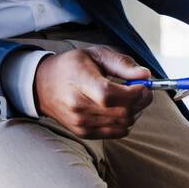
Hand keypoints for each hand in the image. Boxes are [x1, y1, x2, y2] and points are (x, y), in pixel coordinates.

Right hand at [33, 45, 152, 138]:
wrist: (42, 85)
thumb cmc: (71, 66)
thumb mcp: (95, 54)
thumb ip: (122, 64)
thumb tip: (146, 76)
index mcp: (80, 81)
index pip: (110, 94)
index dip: (133, 92)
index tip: (143, 85)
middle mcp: (78, 106)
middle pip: (121, 112)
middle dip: (140, 101)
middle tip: (142, 89)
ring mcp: (81, 122)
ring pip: (123, 124)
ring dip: (135, 111)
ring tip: (130, 98)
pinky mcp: (84, 133)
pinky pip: (116, 133)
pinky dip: (125, 122)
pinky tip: (120, 109)